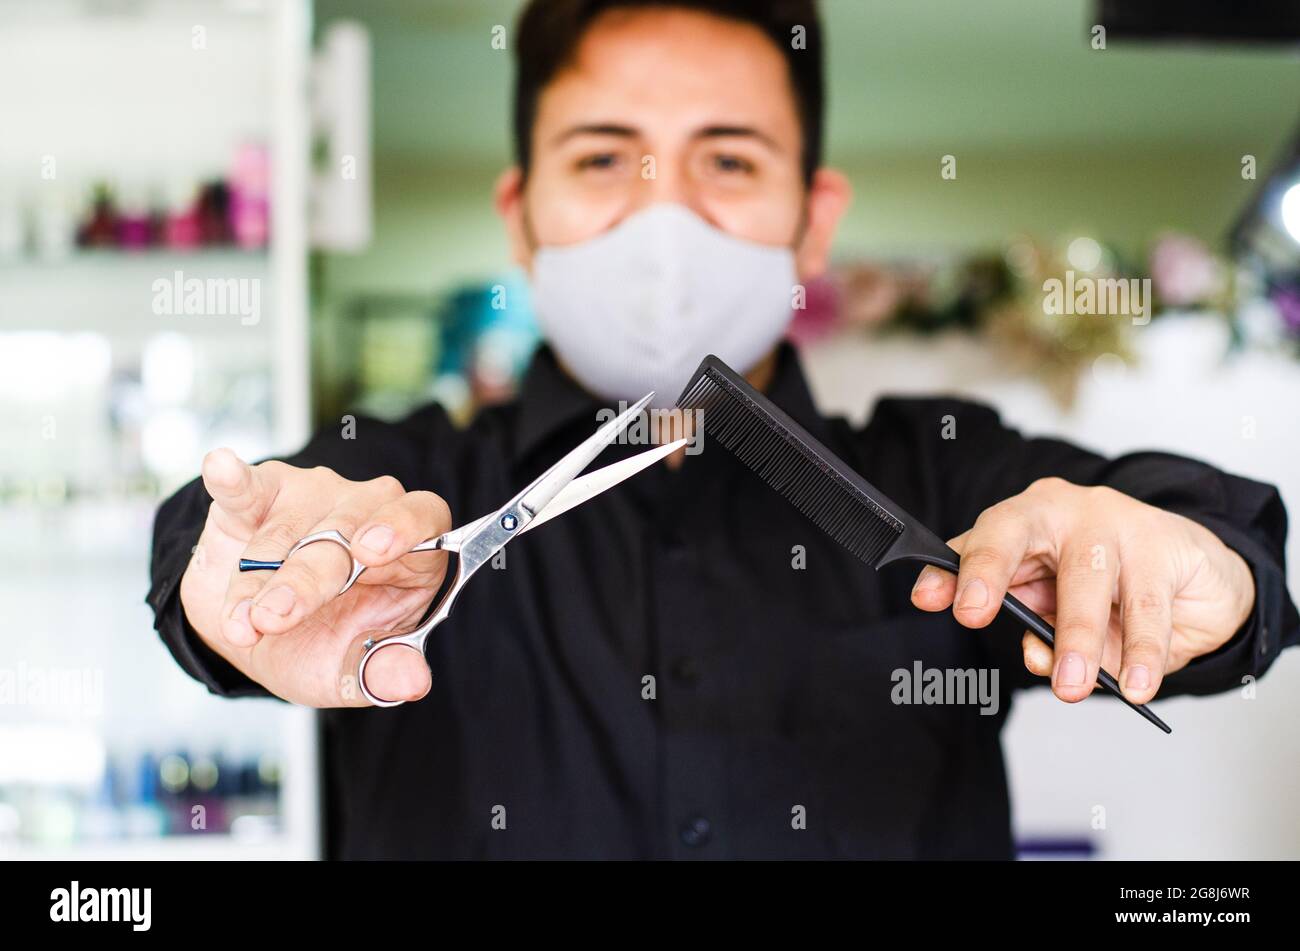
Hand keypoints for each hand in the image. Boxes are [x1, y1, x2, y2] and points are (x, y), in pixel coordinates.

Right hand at [178, 448, 451, 706]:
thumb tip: (412, 682)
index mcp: (410, 548)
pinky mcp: (262, 493)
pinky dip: (234, 480)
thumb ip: (382, 673)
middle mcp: (369, 510)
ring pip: (288, 531)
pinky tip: (221, 468)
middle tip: (273, 620)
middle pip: (345, 532)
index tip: (371, 552)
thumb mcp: (349, 671)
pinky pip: (248, 487)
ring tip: (242, 624)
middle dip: (304, 581)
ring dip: (256, 581)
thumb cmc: (316, 644)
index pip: (423, 517)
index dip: (402, 528)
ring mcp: (316, 495)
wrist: (252, 634)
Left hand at [909, 477, 1255, 704]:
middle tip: (973, 618)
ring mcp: (1116, 521)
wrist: (1188, 564)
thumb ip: (1036, 623)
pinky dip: (1141, 652)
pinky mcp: (1164, 545)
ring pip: (1087, 580)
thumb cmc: (1104, 579)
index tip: (927, 599)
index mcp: (1024, 518)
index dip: (953, 569)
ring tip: (1072, 687)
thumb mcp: (1055, 600)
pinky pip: (1147, 606)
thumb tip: (1036, 655)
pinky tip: (1135, 684)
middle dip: (992, 578)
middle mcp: (1063, 510)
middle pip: (1017, 537)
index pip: (979, 538)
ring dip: (1078, 639)